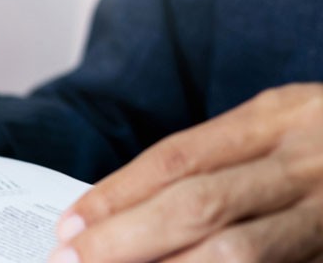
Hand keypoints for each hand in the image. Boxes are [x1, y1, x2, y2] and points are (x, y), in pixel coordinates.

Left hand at [51, 84, 322, 262]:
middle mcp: (309, 159)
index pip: (178, 156)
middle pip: (199, 202)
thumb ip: (225, 159)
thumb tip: (127, 209)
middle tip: (73, 260)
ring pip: (241, 249)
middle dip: (126, 237)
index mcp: (281, 117)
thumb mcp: (286, 126)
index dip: (116, 193)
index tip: (67, 225)